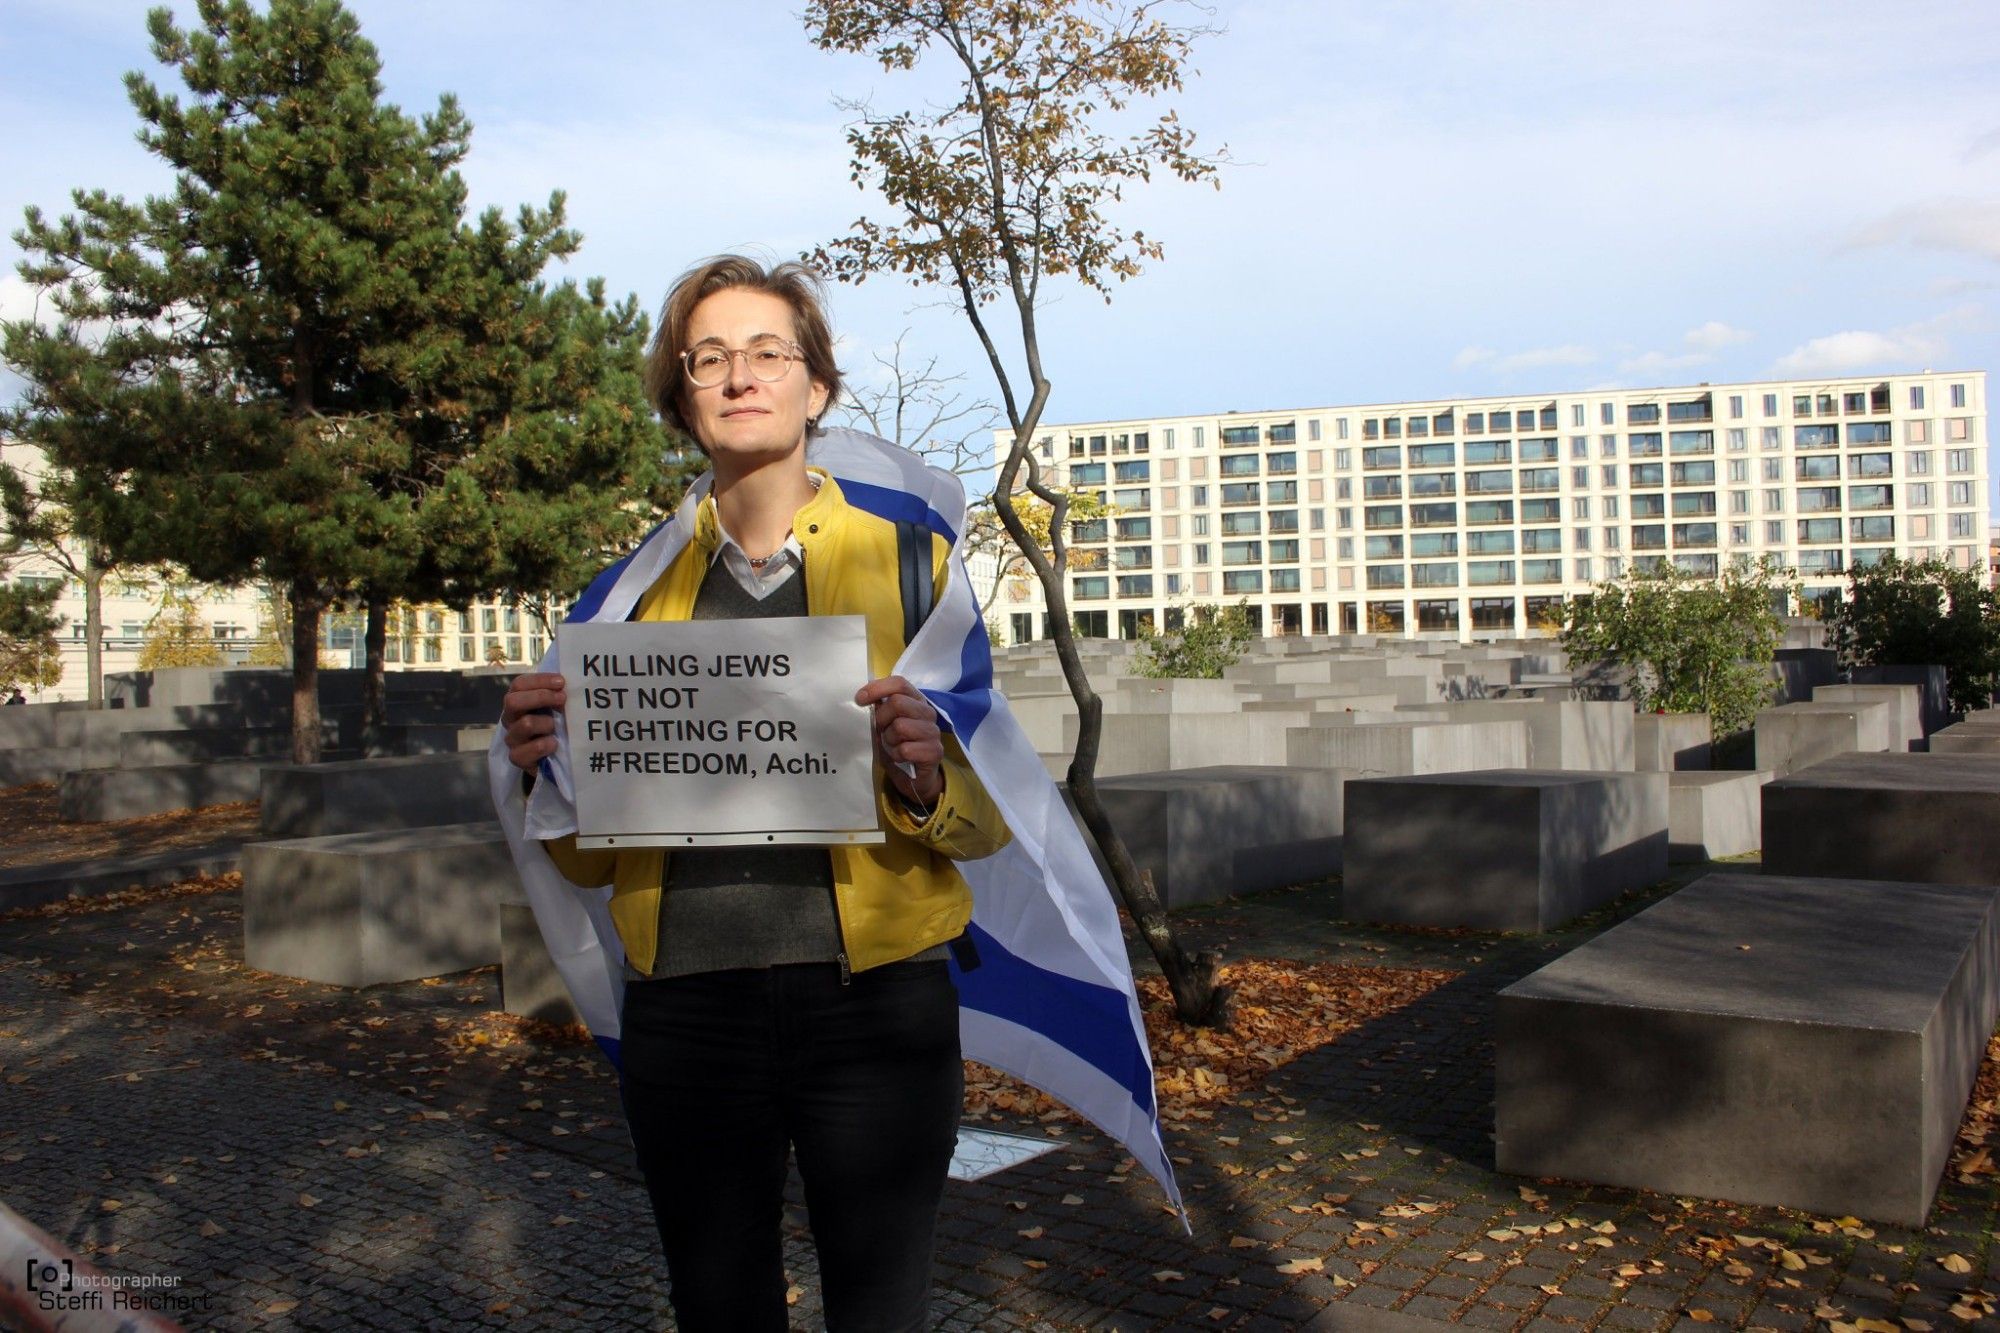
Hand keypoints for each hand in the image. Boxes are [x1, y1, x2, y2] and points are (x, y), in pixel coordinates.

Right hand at [501, 672, 565, 773]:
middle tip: (562, 699)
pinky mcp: (517, 757)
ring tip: (557, 728)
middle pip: (513, 701)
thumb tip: (568, 680)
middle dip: (541, 697)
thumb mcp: (556, 707)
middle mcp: (510, 718)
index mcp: (518, 701)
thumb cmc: (555, 726)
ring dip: (546, 723)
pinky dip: (544, 745)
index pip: (519, 684)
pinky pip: (526, 750)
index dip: (539, 680)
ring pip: (525, 724)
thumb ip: (557, 693)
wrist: (553, 758)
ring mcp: (512, 738)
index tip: (561, 682)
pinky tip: (554, 744)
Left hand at [855, 675, 943, 806]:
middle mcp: (927, 712)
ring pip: (900, 726)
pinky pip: (905, 749)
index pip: (899, 683)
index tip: (859, 699)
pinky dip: (896, 755)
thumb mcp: (884, 725)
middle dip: (882, 719)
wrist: (913, 777)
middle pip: (897, 703)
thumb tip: (863, 697)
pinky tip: (901, 758)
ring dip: (889, 740)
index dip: (877, 688)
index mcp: (916, 700)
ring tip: (892, 746)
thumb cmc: (897, 745)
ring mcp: (933, 732)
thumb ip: (879, 709)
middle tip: (881, 731)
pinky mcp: (934, 751)